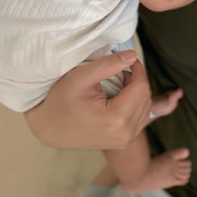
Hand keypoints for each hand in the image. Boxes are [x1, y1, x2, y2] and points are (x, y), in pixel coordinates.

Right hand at [25, 50, 151, 148]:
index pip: (141, 88)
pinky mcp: (124, 141)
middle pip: (145, 98)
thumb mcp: (80, 77)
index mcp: (117, 119)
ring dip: (137, 92)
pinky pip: (141, 118)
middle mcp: (126, 134)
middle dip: (137, 80)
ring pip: (146, 108)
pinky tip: (122, 96)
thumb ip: (107, 65)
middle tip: (121, 69)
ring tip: (119, 82)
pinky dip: (136, 104)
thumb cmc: (60, 101)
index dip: (138, 69)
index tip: (128, 58)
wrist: (49, 128)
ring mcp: (126, 140)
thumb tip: (132, 55)